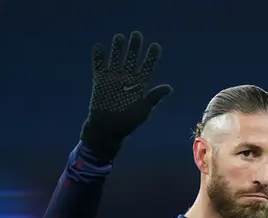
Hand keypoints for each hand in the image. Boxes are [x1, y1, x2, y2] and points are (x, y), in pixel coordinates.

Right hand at [80, 31, 172, 158]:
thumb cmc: (126, 124)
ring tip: (120, 37)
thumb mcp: (142, 111)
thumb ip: (153, 97)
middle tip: (137, 35)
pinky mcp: (99, 82)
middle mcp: (127, 80)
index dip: (151, 57)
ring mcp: (113, 80)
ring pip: (116, 59)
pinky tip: (99, 47)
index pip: (147, 67)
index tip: (155, 46)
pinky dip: (98, 57)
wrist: (106, 131)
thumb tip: (169, 87)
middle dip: (134, 47)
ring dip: (117, 49)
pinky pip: (99, 66)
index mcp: (139, 86)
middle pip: (131, 59)